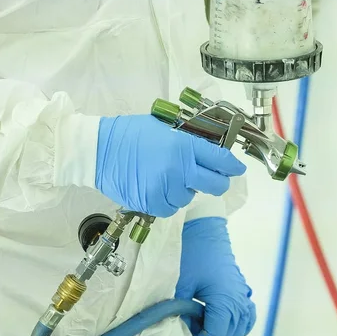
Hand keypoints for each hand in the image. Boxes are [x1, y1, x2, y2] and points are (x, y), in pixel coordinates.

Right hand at [95, 115, 245, 216]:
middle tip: (213, 179)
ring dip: (185, 191)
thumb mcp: (163, 127)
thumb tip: (209, 149)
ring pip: (190, 198)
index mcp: (184, 146)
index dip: (232, 166)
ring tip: (169, 179)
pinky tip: (158, 189)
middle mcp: (179, 169)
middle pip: (215, 184)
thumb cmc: (130, 134)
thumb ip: (187, 139)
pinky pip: (171, 208)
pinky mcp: (152, 203)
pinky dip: (168, 201)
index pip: (220, 159)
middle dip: (218, 182)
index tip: (236, 169)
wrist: (100, 151)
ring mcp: (165, 188)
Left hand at [175, 217, 255, 335]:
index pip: (216, 334)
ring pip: (241, 328)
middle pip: (230, 334)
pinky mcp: (241, 289)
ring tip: (205, 332)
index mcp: (225, 301)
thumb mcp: (181, 283)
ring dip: (225, 335)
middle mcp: (238, 300)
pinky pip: (247, 315)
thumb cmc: (192, 253)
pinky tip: (224, 324)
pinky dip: (238, 324)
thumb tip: (179, 329)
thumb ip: (180, 311)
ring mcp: (242, 295)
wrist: (203, 228)